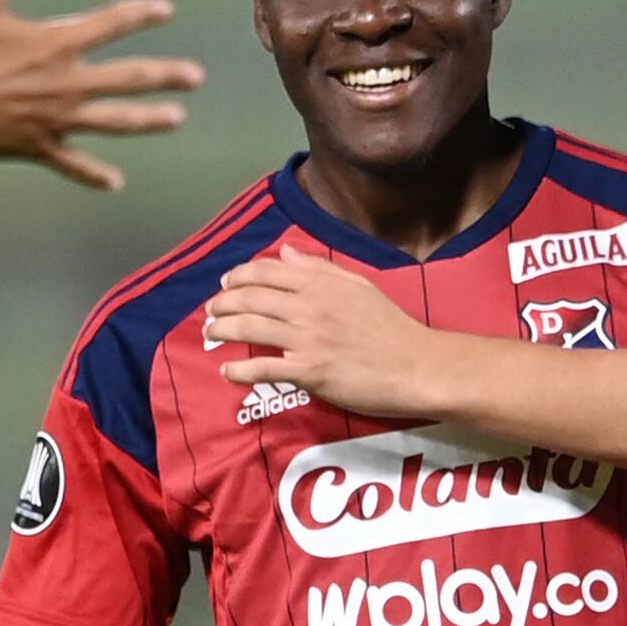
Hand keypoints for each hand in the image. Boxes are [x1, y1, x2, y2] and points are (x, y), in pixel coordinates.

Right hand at [0, 0, 205, 191]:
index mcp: (57, 44)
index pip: (112, 24)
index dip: (140, 15)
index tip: (164, 11)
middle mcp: (66, 83)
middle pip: (128, 78)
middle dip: (165, 76)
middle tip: (196, 77)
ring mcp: (55, 118)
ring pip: (113, 122)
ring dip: (147, 120)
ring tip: (177, 119)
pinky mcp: (38, 146)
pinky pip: (72, 163)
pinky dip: (93, 174)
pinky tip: (115, 182)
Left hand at [198, 251, 439, 416]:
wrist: (416, 365)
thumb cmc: (391, 327)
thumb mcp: (358, 286)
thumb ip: (319, 269)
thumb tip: (285, 254)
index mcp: (320, 283)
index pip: (266, 272)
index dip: (238, 277)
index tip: (225, 285)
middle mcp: (309, 306)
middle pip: (250, 298)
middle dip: (222, 304)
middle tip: (210, 312)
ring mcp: (307, 339)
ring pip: (249, 328)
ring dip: (222, 330)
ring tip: (210, 334)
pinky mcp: (309, 371)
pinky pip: (263, 367)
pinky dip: (239, 369)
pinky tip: (227, 371)